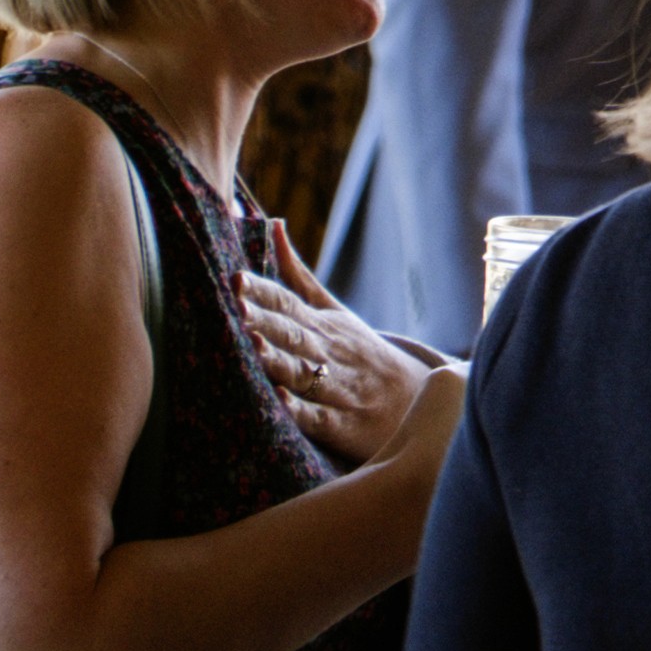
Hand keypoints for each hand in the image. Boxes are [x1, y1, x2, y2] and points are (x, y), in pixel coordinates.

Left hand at [239, 222, 453, 466]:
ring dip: (277, 359)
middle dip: (264, 320)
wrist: (415, 401)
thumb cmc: (362, 353)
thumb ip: (299, 275)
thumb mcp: (335, 311)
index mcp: (322, 324)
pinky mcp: (342, 425)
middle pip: (292, 334)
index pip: (289, 302)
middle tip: (236, 307)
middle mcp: (327, 353)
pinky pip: (319, 417)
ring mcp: (337, 388)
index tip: (235, 279)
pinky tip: (280, 401)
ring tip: (251, 345)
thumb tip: (273, 225)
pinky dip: (300, 410)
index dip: (263, 292)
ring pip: (302, 372)